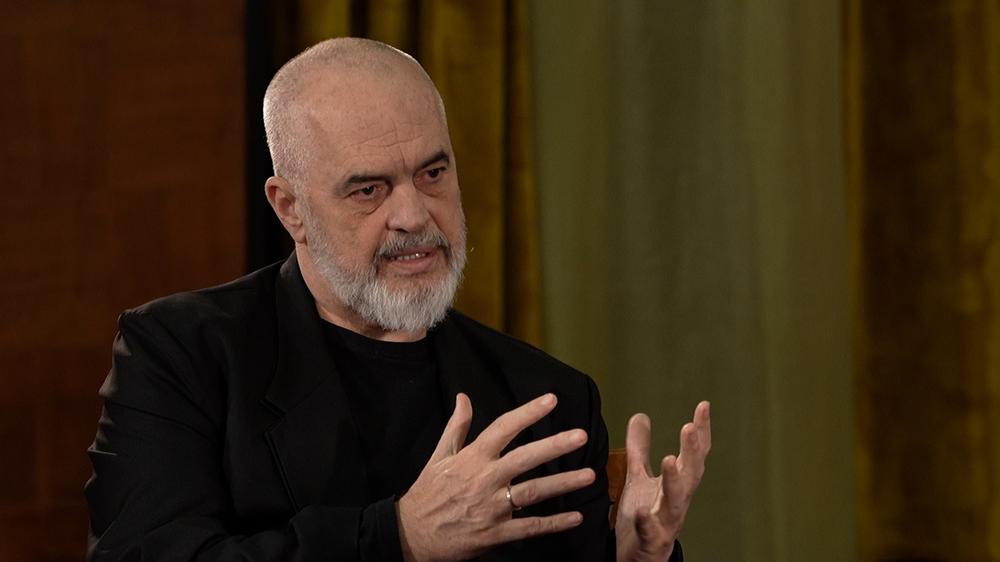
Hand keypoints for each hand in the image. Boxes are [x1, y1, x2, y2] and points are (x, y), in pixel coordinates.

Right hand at [397, 392, 595, 561]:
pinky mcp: (495, 533)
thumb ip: (456, 427)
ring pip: (533, 492)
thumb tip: (464, 397)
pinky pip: (529, 527)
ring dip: (563, 484)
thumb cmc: (426, 494)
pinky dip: (554, 523)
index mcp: (472, 458)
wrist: (410, 535)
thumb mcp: (438, 457)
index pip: (503, 428)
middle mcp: (484, 479)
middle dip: (554, 446)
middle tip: (581, 436)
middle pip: (525, 458)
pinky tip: (575, 517)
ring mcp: (491, 507)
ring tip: (590, 475)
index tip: (551, 400)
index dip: (528, 413)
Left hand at [615, 401, 710, 561]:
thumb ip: (640, 450)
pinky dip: (648, 523)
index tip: (704, 406)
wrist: (636, 559)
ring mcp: (667, 523)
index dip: (701, 431)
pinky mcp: (652, 542)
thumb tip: (641, 416)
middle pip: (691, 475)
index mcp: (677, 485)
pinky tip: (642, 513)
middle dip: (692, 452)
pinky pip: (651, 533)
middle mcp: (677, 502)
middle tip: (690, 427)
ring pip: (676, 502)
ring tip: (669, 460)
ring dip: (674, 481)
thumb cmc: (642, 519)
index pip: (693, 455)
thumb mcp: (639, 479)